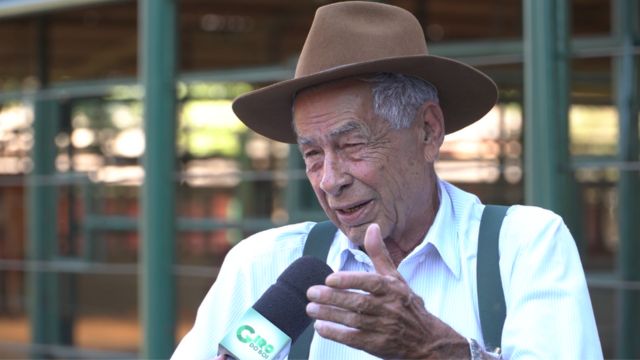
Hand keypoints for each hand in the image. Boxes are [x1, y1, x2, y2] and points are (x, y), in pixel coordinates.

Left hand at [306, 223, 469, 358]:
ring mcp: (383, 328)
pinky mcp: (377, 345)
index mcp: (392, 289)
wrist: (427, 340)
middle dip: (332, 298)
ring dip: (330, 315)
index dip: (349, 281)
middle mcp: (389, 308)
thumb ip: (380, 254)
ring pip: (353, 321)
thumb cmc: (407, 305)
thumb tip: (371, 228)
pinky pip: (354, 339)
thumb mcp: (397, 278)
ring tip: (311, 309)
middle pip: (358, 302)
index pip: (370, 283)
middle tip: (312, 293)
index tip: (330, 278)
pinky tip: (321, 327)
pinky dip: (336, 334)